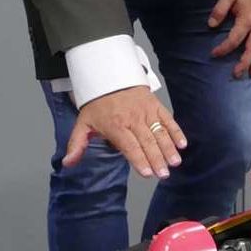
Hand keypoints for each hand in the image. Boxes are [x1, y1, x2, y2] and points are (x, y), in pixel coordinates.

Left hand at [63, 87, 186, 180]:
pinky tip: (182, 144)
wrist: (109, 76)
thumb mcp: (83, 123)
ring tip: (175, 162)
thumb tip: (68, 163)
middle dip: (156, 159)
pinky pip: (168, 119)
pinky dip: (176, 131)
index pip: (129, 145)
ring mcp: (146, 112)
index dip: (138, 159)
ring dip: (168, 148)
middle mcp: (132, 119)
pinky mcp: (155, 105)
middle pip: (147, 142)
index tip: (146, 173)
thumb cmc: (97, 104)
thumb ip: (77, 144)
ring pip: (159, 132)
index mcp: (115, 126)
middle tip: (163, 174)